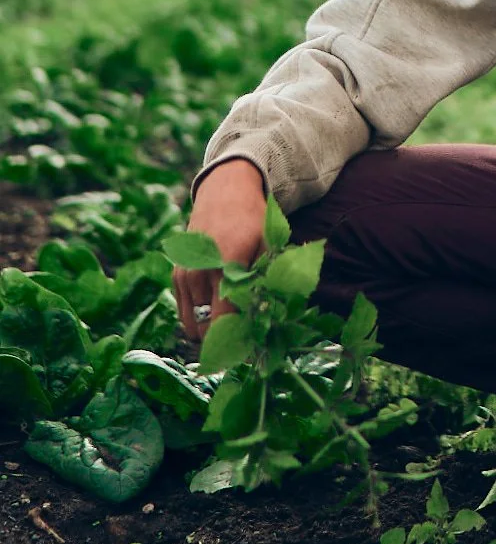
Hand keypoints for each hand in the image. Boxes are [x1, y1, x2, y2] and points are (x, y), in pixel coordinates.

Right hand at [173, 158, 267, 339]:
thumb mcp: (269, 245)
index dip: (238, 338)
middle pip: (208, 326)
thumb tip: (272, 315)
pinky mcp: (176, 277)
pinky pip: (186, 312)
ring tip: (231, 329)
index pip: (225, 317)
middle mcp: (200, 273)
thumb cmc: (252, 221)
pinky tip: (217, 313)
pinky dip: (199, 319)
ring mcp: (184, 276)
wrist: (224, 195)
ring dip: (210, 331)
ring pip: (194, 324)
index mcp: (226, 264)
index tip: (251, 349)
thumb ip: (268, 278)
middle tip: (244, 342)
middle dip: (225, 339)